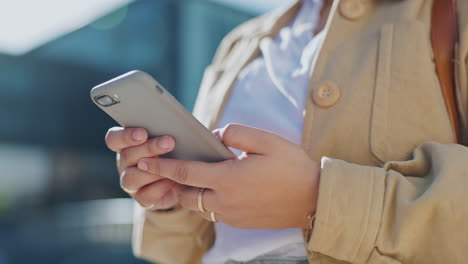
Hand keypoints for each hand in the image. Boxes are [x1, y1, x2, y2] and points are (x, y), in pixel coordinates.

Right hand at [105, 127, 178, 209]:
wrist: (183, 180)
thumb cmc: (176, 151)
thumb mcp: (170, 137)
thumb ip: (167, 129)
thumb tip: (181, 121)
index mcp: (125, 145)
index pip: (114, 139)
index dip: (125, 136)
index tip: (143, 133)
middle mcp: (124, 164)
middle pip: (126, 156)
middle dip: (148, 148)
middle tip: (169, 142)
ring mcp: (131, 183)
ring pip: (131, 178)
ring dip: (153, 170)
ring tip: (173, 165)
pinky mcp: (142, 199)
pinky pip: (145, 197)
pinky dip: (160, 189)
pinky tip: (174, 182)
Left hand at [137, 124, 320, 228]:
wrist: (313, 199)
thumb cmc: (292, 167)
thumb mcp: (266, 140)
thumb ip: (236, 133)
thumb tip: (216, 136)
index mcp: (228, 178)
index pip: (185, 172)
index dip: (162, 166)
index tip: (144, 161)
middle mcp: (225, 200)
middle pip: (185, 194)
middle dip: (171, 183)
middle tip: (163, 170)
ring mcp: (231, 214)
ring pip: (198, 206)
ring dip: (189, 192)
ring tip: (189, 177)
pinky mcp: (239, 222)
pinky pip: (213, 212)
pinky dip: (206, 201)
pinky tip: (214, 188)